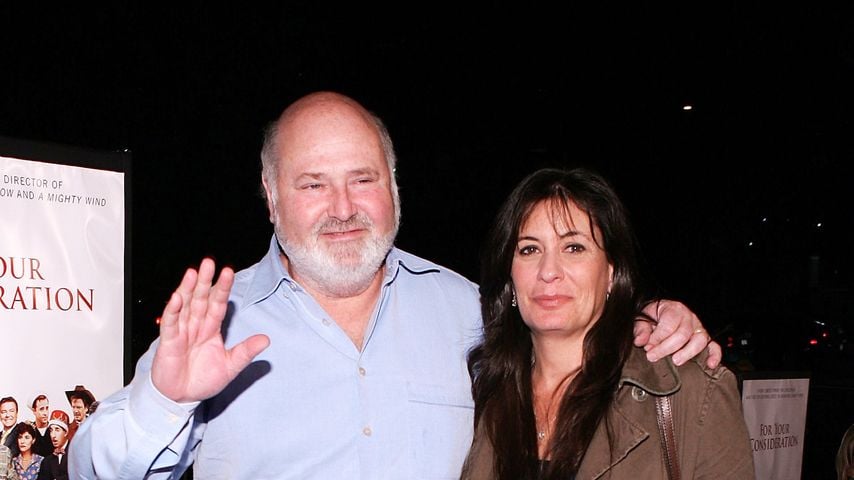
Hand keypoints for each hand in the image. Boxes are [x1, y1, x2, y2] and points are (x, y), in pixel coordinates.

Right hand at [151, 259, 269, 402]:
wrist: (181, 398)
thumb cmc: (203, 380)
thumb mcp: (230, 366)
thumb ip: (246, 352)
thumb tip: (266, 339)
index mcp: (211, 329)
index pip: (218, 304)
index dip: (222, 289)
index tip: (228, 272)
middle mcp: (196, 326)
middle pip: (200, 299)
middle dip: (205, 281)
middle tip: (208, 262)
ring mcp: (182, 332)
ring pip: (185, 306)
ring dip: (187, 289)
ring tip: (192, 272)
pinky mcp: (168, 342)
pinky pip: (171, 324)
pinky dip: (173, 311)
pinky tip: (177, 297)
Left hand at [633, 300, 721, 367]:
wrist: (664, 312)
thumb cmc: (655, 315)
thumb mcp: (644, 318)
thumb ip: (641, 329)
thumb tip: (640, 341)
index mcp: (674, 309)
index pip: (668, 326)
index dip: (656, 339)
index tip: (647, 347)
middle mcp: (689, 317)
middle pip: (682, 334)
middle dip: (666, 348)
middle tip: (653, 356)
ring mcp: (699, 327)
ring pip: (700, 340)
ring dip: (688, 352)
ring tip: (675, 360)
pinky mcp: (706, 337)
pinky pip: (714, 345)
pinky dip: (714, 355)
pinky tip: (710, 364)